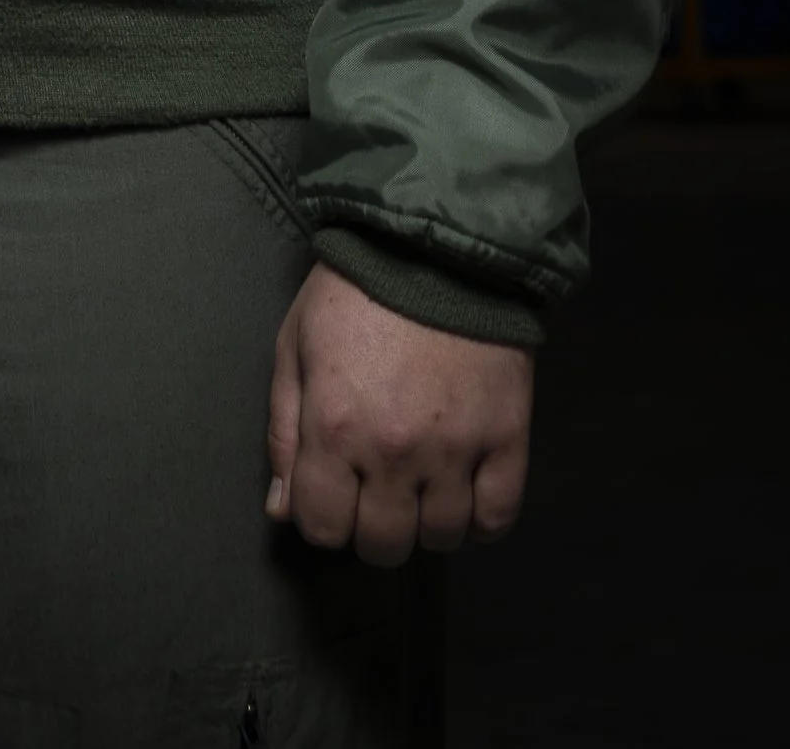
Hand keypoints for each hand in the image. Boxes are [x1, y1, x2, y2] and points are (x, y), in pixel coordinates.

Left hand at [266, 262, 531, 564]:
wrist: (438, 243)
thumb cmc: (353, 291)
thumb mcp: (295, 345)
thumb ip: (284, 432)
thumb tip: (282, 510)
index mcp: (335, 428)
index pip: (324, 529)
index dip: (323, 518)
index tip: (332, 493)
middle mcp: (394, 453)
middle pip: (384, 545)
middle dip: (371, 526)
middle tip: (376, 489)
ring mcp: (456, 450)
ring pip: (441, 538)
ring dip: (426, 523)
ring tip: (421, 486)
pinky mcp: (507, 439)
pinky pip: (498, 518)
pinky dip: (481, 520)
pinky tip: (464, 494)